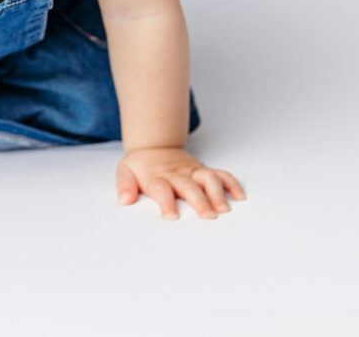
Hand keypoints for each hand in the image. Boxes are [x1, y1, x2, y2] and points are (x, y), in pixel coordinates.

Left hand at [115, 147, 245, 219]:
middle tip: (208, 216)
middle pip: (189, 186)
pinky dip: (231, 183)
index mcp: (156, 177)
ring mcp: (192, 171)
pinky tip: (240, 196)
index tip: (172, 217)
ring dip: (217, 193)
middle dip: (199, 200)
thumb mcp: (125, 171)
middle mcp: (176, 174)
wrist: (154, 146)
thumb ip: (124, 185)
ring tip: (224, 210)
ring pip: (208, 178)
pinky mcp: (202, 170)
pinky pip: (220, 174)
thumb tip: (124, 200)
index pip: (161, 189)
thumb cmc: (141, 166)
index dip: (166, 202)